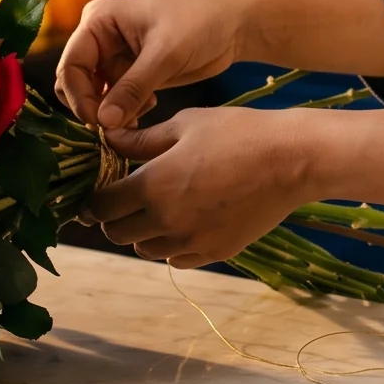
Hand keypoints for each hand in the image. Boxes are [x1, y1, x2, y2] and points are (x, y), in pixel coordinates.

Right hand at [57, 0, 249, 129]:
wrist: (232, 23)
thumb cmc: (198, 24)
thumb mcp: (164, 56)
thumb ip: (132, 89)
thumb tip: (103, 123)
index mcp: (97, 21)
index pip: (71, 65)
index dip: (80, 97)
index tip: (100, 123)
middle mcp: (99, 37)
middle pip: (75, 82)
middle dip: (92, 107)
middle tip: (115, 127)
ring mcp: (114, 56)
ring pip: (94, 95)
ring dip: (110, 112)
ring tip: (138, 117)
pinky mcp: (131, 73)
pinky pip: (113, 100)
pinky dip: (124, 111)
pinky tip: (148, 109)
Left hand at [87, 106, 324, 266]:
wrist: (291, 160)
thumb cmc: (237, 133)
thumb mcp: (185, 125)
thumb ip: (142, 140)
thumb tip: (108, 139)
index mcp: (153, 185)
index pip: (102, 206)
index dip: (92, 202)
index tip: (93, 196)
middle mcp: (167, 220)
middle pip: (117, 233)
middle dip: (114, 217)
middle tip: (123, 200)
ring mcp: (192, 241)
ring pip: (145, 249)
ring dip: (141, 232)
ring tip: (155, 208)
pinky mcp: (215, 252)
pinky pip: (176, 259)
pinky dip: (170, 245)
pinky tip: (182, 221)